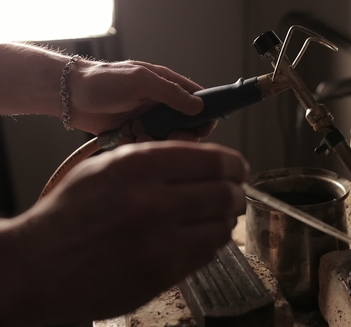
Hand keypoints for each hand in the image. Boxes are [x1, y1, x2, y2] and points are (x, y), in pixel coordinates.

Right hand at [0, 141, 248, 326]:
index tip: (238, 168)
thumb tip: (204, 154)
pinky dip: (211, 241)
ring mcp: (160, 243)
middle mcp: (153, 202)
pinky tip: (201, 236)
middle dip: (237, 192)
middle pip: (226, 193)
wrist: (38, 265)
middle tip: (235, 193)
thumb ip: (157, 157)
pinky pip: (208, 253)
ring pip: (223, 226)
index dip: (235, 164)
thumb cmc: (71, 212)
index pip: (214, 160)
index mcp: (138, 167)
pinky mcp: (162, 275)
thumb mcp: (107, 166)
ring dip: (227, 219)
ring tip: (217, 215)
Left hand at [68, 59, 210, 138]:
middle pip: (187, 126)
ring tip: (141, 137)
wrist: (69, 95)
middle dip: (182, 136)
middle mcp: (162, 104)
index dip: (206, 116)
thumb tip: (199, 107)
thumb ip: (171, 93)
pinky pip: (148, 147)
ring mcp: (149, 120)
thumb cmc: (103, 80)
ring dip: (159, 142)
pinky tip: (126, 140)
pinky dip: (140, 146)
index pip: (199, 101)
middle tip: (170, 138)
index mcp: (167, 85)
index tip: (203, 129)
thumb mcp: (141, 81)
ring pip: (168, 140)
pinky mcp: (134, 134)